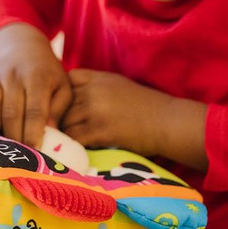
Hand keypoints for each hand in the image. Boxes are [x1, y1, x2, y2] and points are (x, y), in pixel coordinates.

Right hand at [0, 23, 71, 147]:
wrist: (20, 41)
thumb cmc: (44, 71)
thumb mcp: (61, 86)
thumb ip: (58, 110)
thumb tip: (52, 133)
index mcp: (38, 78)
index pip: (35, 110)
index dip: (33, 133)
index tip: (34, 152)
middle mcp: (14, 75)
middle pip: (11, 112)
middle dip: (14, 136)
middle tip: (17, 154)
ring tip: (0, 139)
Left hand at [61, 69, 208, 170]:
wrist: (166, 122)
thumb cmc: (145, 106)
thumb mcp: (118, 85)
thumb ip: (94, 86)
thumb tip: (69, 95)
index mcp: (98, 78)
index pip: (67, 80)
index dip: (63, 93)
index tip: (66, 105)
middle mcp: (94, 91)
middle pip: (62, 103)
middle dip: (60, 117)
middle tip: (61, 129)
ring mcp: (95, 111)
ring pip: (64, 122)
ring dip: (64, 133)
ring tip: (66, 141)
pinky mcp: (99, 132)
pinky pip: (74, 139)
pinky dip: (72, 145)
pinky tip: (75, 150)